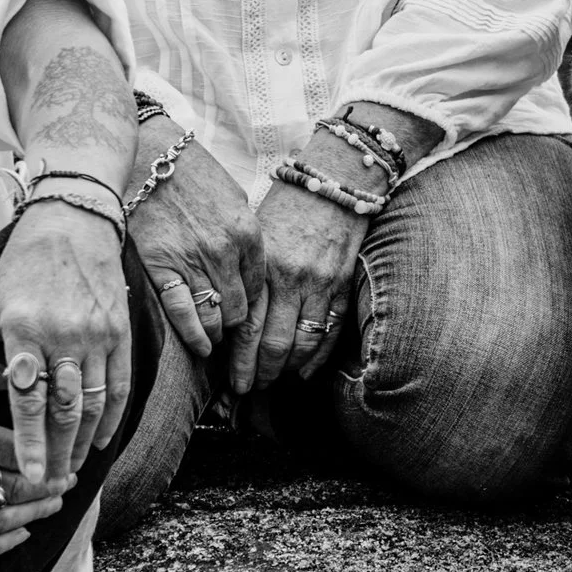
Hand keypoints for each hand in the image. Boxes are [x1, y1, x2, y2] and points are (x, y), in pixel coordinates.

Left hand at [0, 202, 131, 490]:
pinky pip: (119, 385)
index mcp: (25, 329)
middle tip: (48, 485)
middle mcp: (65, 335)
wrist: (73, 222)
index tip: (27, 474)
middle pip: (64, 410)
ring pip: (93, 403)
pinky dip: (112, 417)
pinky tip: (102, 441)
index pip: (27, 399)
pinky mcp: (121, 332)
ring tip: (71, 470)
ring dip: (82, 442)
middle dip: (57, 453)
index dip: (29, 442)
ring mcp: (98, 335)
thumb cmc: (24, 266)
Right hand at [128, 136, 261, 361]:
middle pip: (239, 308)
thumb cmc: (192, 173)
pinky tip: (201, 346)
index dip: (252, 306)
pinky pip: (182, 312)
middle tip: (228, 330)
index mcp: (248, 233)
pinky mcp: (162, 266)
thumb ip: (245, 236)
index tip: (244, 313)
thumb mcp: (234, 198)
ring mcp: (193, 261)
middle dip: (236, 324)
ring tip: (214, 339)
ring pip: (214, 316)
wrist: (151, 154)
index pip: (259, 288)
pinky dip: (194, 335)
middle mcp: (225, 251)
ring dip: (217, 333)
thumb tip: (251, 269)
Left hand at [232, 179, 364, 393]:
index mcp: (263, 264)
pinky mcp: (342, 285)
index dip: (239, 361)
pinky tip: (304, 372)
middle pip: (273, 342)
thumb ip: (246, 275)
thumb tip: (229, 319)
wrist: (333, 181)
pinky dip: (317, 357)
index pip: (247, 326)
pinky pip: (330, 332)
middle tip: (249, 390)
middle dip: (260, 373)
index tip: (232, 381)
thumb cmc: (285, 206)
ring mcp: (320, 283)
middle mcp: (291, 277)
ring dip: (287, 369)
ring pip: (302, 343)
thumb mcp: (256, 235)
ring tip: (274, 381)